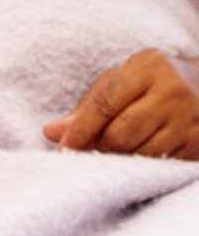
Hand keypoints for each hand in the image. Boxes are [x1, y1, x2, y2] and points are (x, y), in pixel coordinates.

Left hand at [43, 47, 198, 158]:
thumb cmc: (150, 81)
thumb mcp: (120, 80)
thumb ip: (87, 106)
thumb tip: (51, 132)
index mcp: (147, 68)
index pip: (105, 103)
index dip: (81, 129)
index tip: (63, 148)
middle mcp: (172, 92)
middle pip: (122, 133)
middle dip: (98, 147)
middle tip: (85, 153)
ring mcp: (189, 121)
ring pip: (142, 154)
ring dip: (119, 160)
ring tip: (108, 155)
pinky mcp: (198, 144)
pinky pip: (162, 165)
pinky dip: (141, 167)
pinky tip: (133, 162)